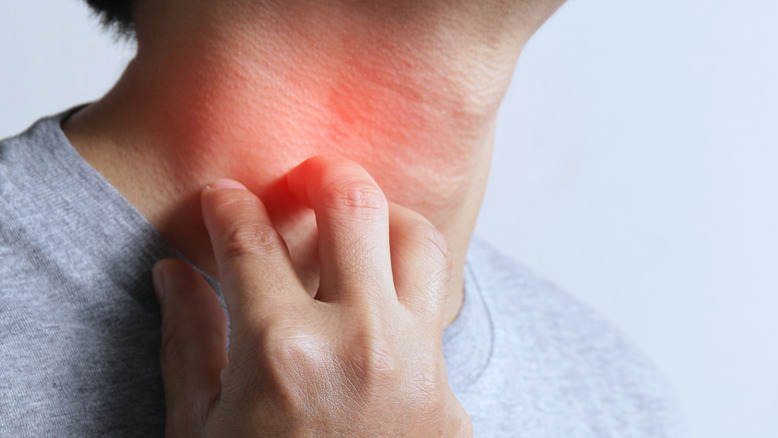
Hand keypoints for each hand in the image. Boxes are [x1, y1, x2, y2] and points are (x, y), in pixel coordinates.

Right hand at [152, 155, 471, 436]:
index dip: (227, 204)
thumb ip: (187, 341)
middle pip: (354, 204)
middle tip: (304, 181)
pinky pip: (437, 310)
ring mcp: (417, 367)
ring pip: (419, 240)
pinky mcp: (451, 395)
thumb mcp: (198, 431)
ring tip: (356, 229)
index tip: (222, 200)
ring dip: (384, 219)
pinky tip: (378, 303)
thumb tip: (174, 273)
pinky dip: (407, 288)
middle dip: (323, 175)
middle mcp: (359, 343)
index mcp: (281, 352)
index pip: (249, 238)